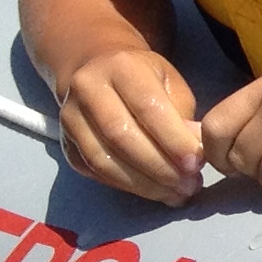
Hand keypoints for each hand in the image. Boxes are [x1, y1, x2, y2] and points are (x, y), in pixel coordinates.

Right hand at [56, 45, 203, 205]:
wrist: (97, 71)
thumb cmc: (146, 80)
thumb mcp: (171, 84)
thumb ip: (184, 115)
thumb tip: (195, 152)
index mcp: (121, 67)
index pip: (147, 107)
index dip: (173, 140)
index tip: (196, 164)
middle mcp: (88, 89)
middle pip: (121, 136)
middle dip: (159, 167)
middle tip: (189, 185)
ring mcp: (70, 116)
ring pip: (103, 159)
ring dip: (143, 184)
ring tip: (175, 194)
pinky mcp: (65, 142)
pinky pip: (94, 171)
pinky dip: (126, 186)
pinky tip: (153, 192)